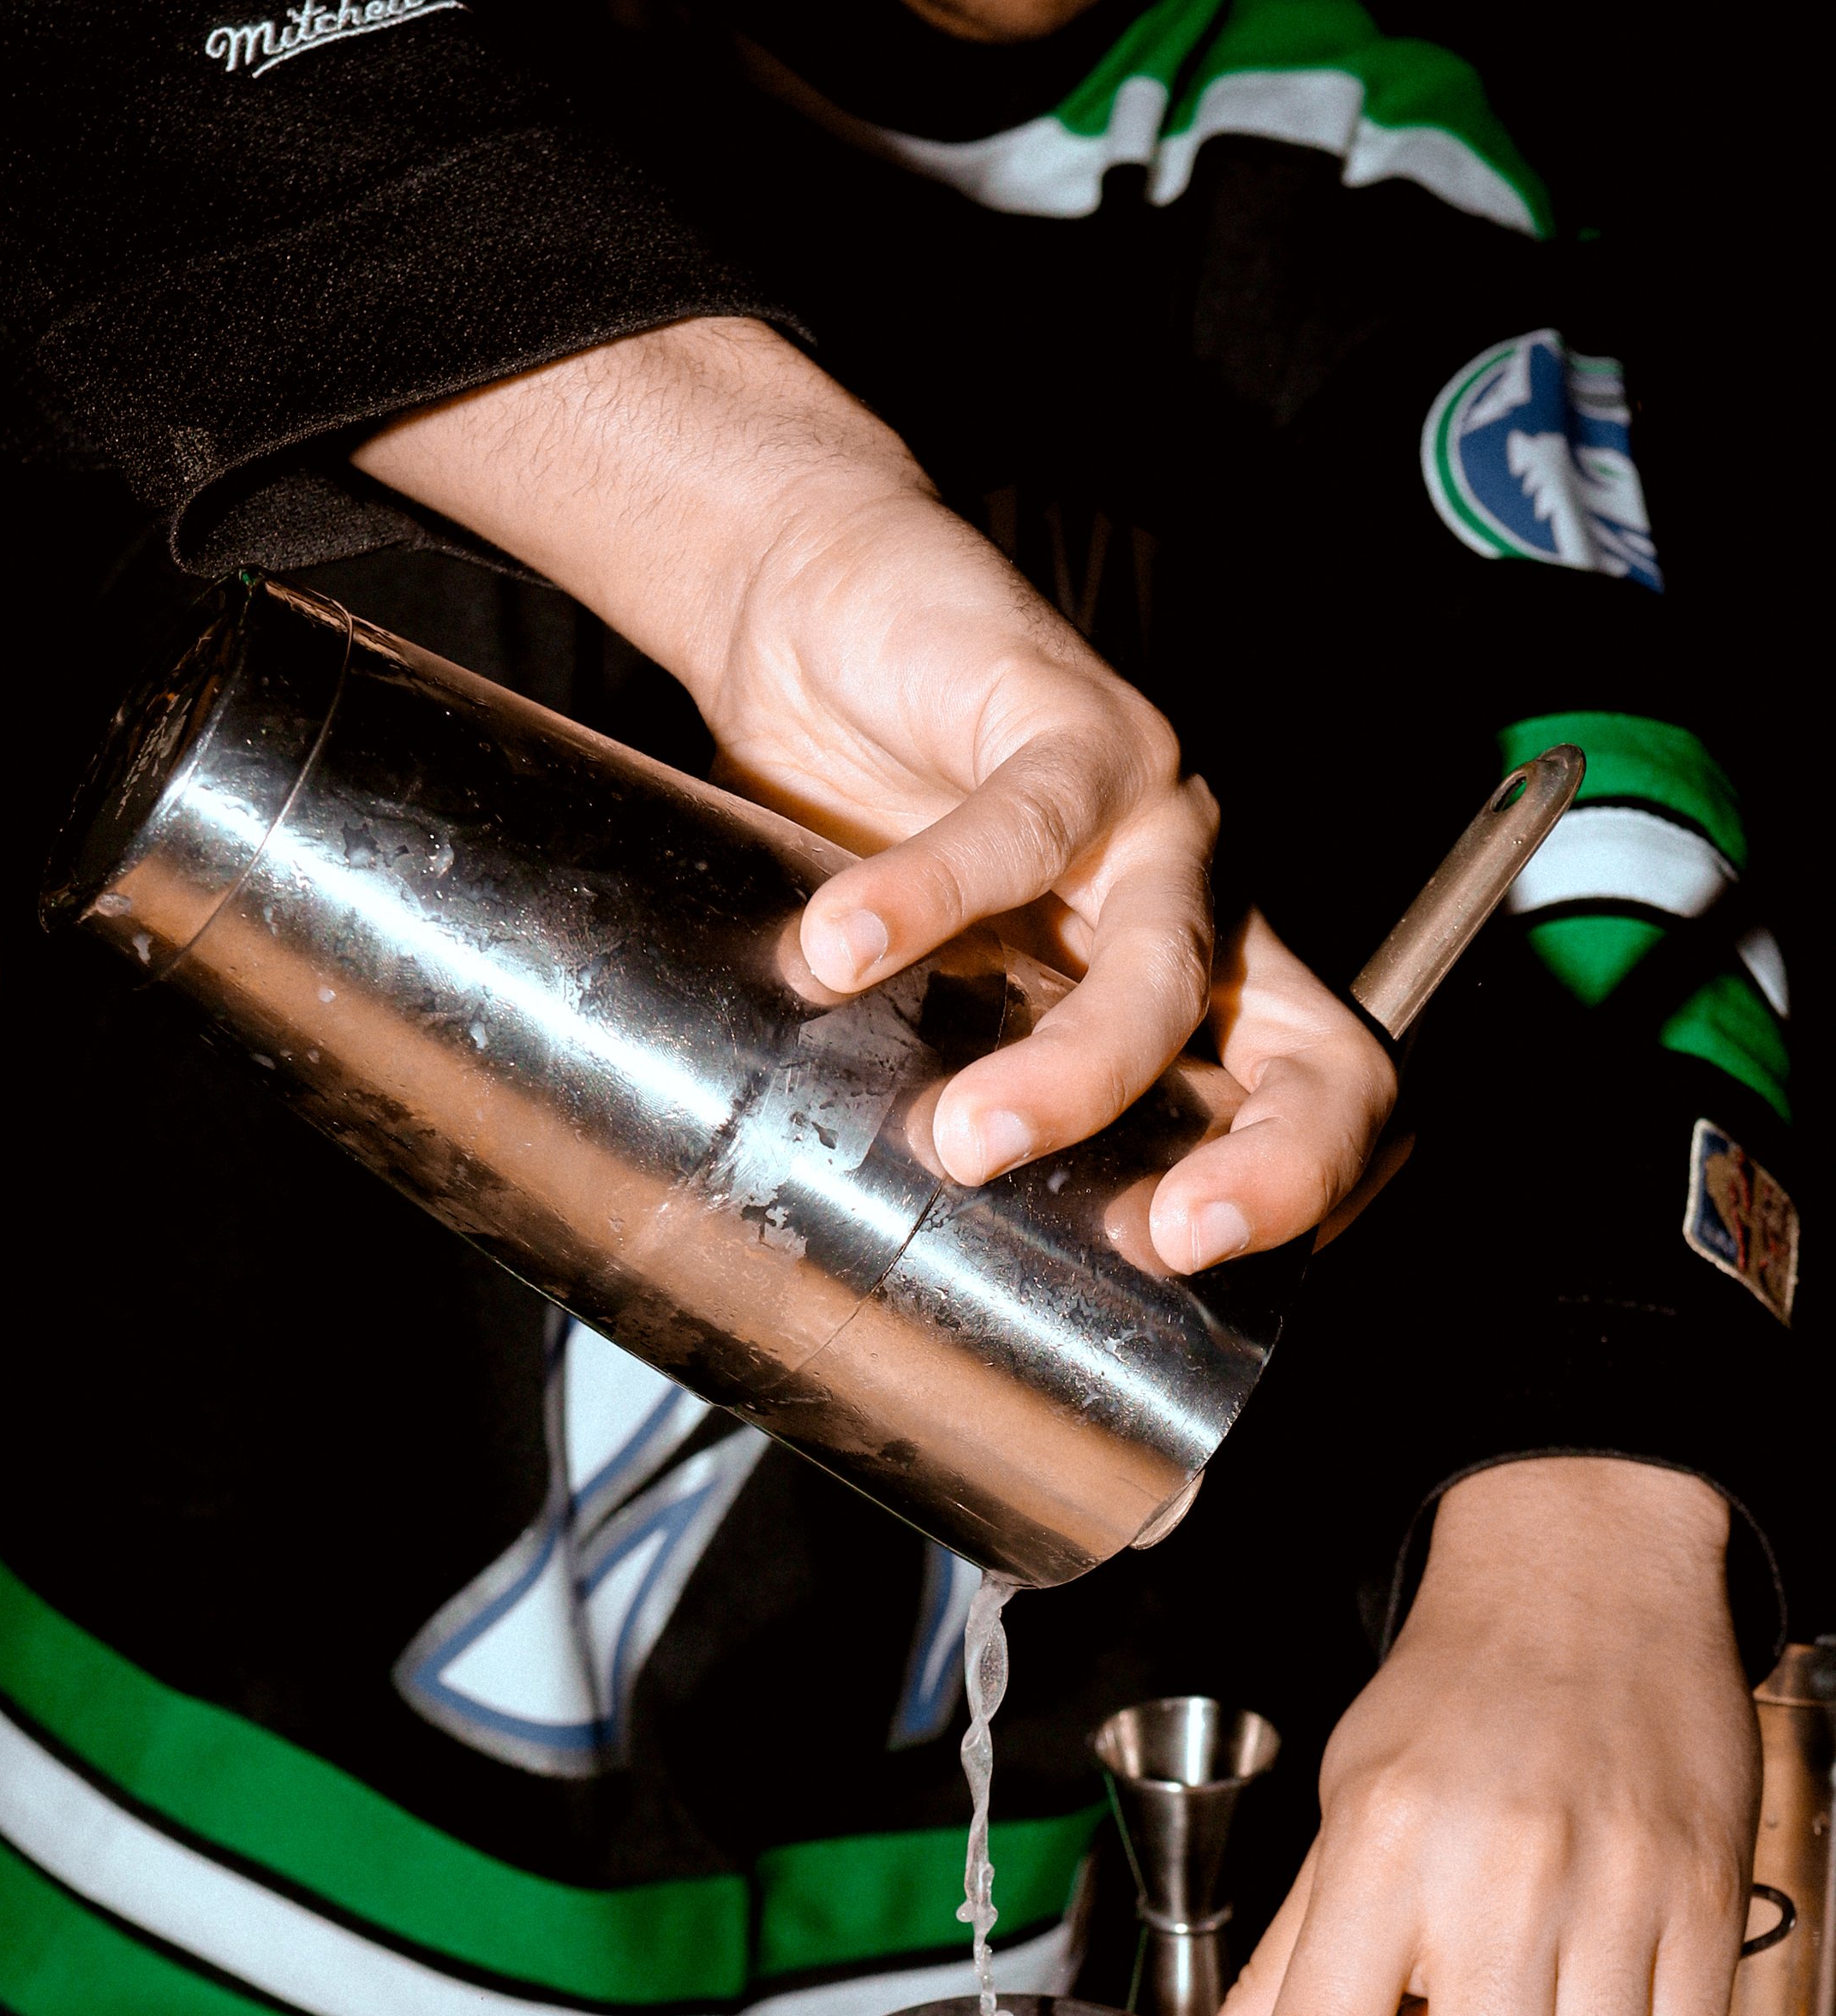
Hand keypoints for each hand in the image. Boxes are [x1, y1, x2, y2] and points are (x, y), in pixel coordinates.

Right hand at [355, 318, 1390, 1255]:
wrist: (821, 611)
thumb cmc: (875, 824)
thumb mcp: (922, 989)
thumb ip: (921, 1082)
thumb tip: (844, 1255)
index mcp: (1199, 994)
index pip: (1320, 1106)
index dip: (1312, 1197)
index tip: (1212, 1277)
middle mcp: (1208, 911)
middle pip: (1317, 1054)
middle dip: (1271, 1163)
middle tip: (1165, 1238)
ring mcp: (1157, 816)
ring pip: (1166, 966)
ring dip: (1076, 1069)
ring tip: (962, 1135)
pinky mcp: (1071, 722)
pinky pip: (1015, 829)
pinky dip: (925, 899)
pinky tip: (837, 951)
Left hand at [1199, 1459, 1759, 2015]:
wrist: (1592, 1580)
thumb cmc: (1459, 1694)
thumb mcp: (1345, 1806)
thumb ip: (1294, 1954)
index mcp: (1380, 1856)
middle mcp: (1498, 1878)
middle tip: (1458, 2013)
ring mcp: (1617, 1893)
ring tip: (1538, 1976)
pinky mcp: (1706, 1905)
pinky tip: (1608, 1977)